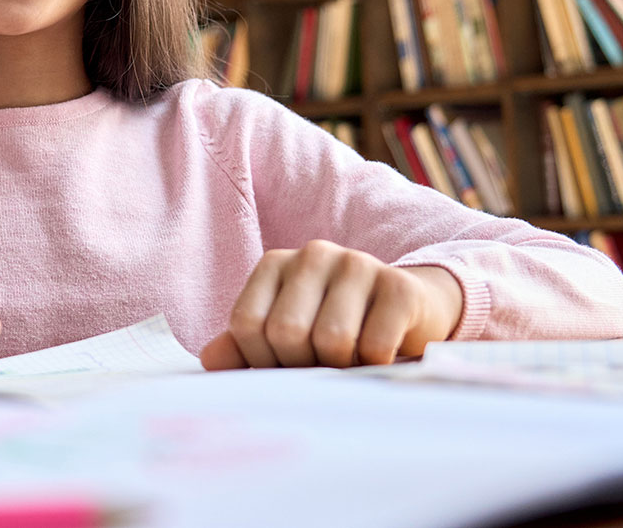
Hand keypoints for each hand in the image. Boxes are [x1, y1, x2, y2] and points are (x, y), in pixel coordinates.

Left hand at [199, 241, 462, 369]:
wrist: (410, 315)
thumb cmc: (336, 330)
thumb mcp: (286, 337)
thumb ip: (243, 347)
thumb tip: (211, 361)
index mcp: (276, 264)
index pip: (246, 324)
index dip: (261, 360)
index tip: (284, 365)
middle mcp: (313, 255)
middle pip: (286, 332)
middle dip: (302, 365)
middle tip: (322, 366)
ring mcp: (358, 264)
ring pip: (331, 340)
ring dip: (341, 367)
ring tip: (351, 360)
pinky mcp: (399, 286)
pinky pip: (374, 346)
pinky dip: (374, 365)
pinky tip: (381, 355)